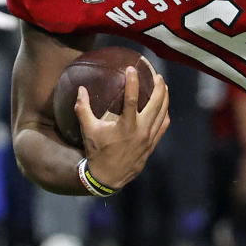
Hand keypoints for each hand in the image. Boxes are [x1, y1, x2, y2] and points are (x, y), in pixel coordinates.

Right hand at [75, 67, 169, 189]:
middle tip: (157, 75)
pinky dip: (165, 114)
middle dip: (159, 87)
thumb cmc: (97, 152)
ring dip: (165, 98)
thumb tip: (80, 89)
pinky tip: (164, 107)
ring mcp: (149, 138)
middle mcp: (141, 131)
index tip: (132, 68)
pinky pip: (163, 125)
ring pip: (163, 113)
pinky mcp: (153, 144)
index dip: (133, 82)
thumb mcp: (88, 131)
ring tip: (163, 86)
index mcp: (126, 126)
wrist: (108, 178)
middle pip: (156, 103)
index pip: (132, 99)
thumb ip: (83, 109)